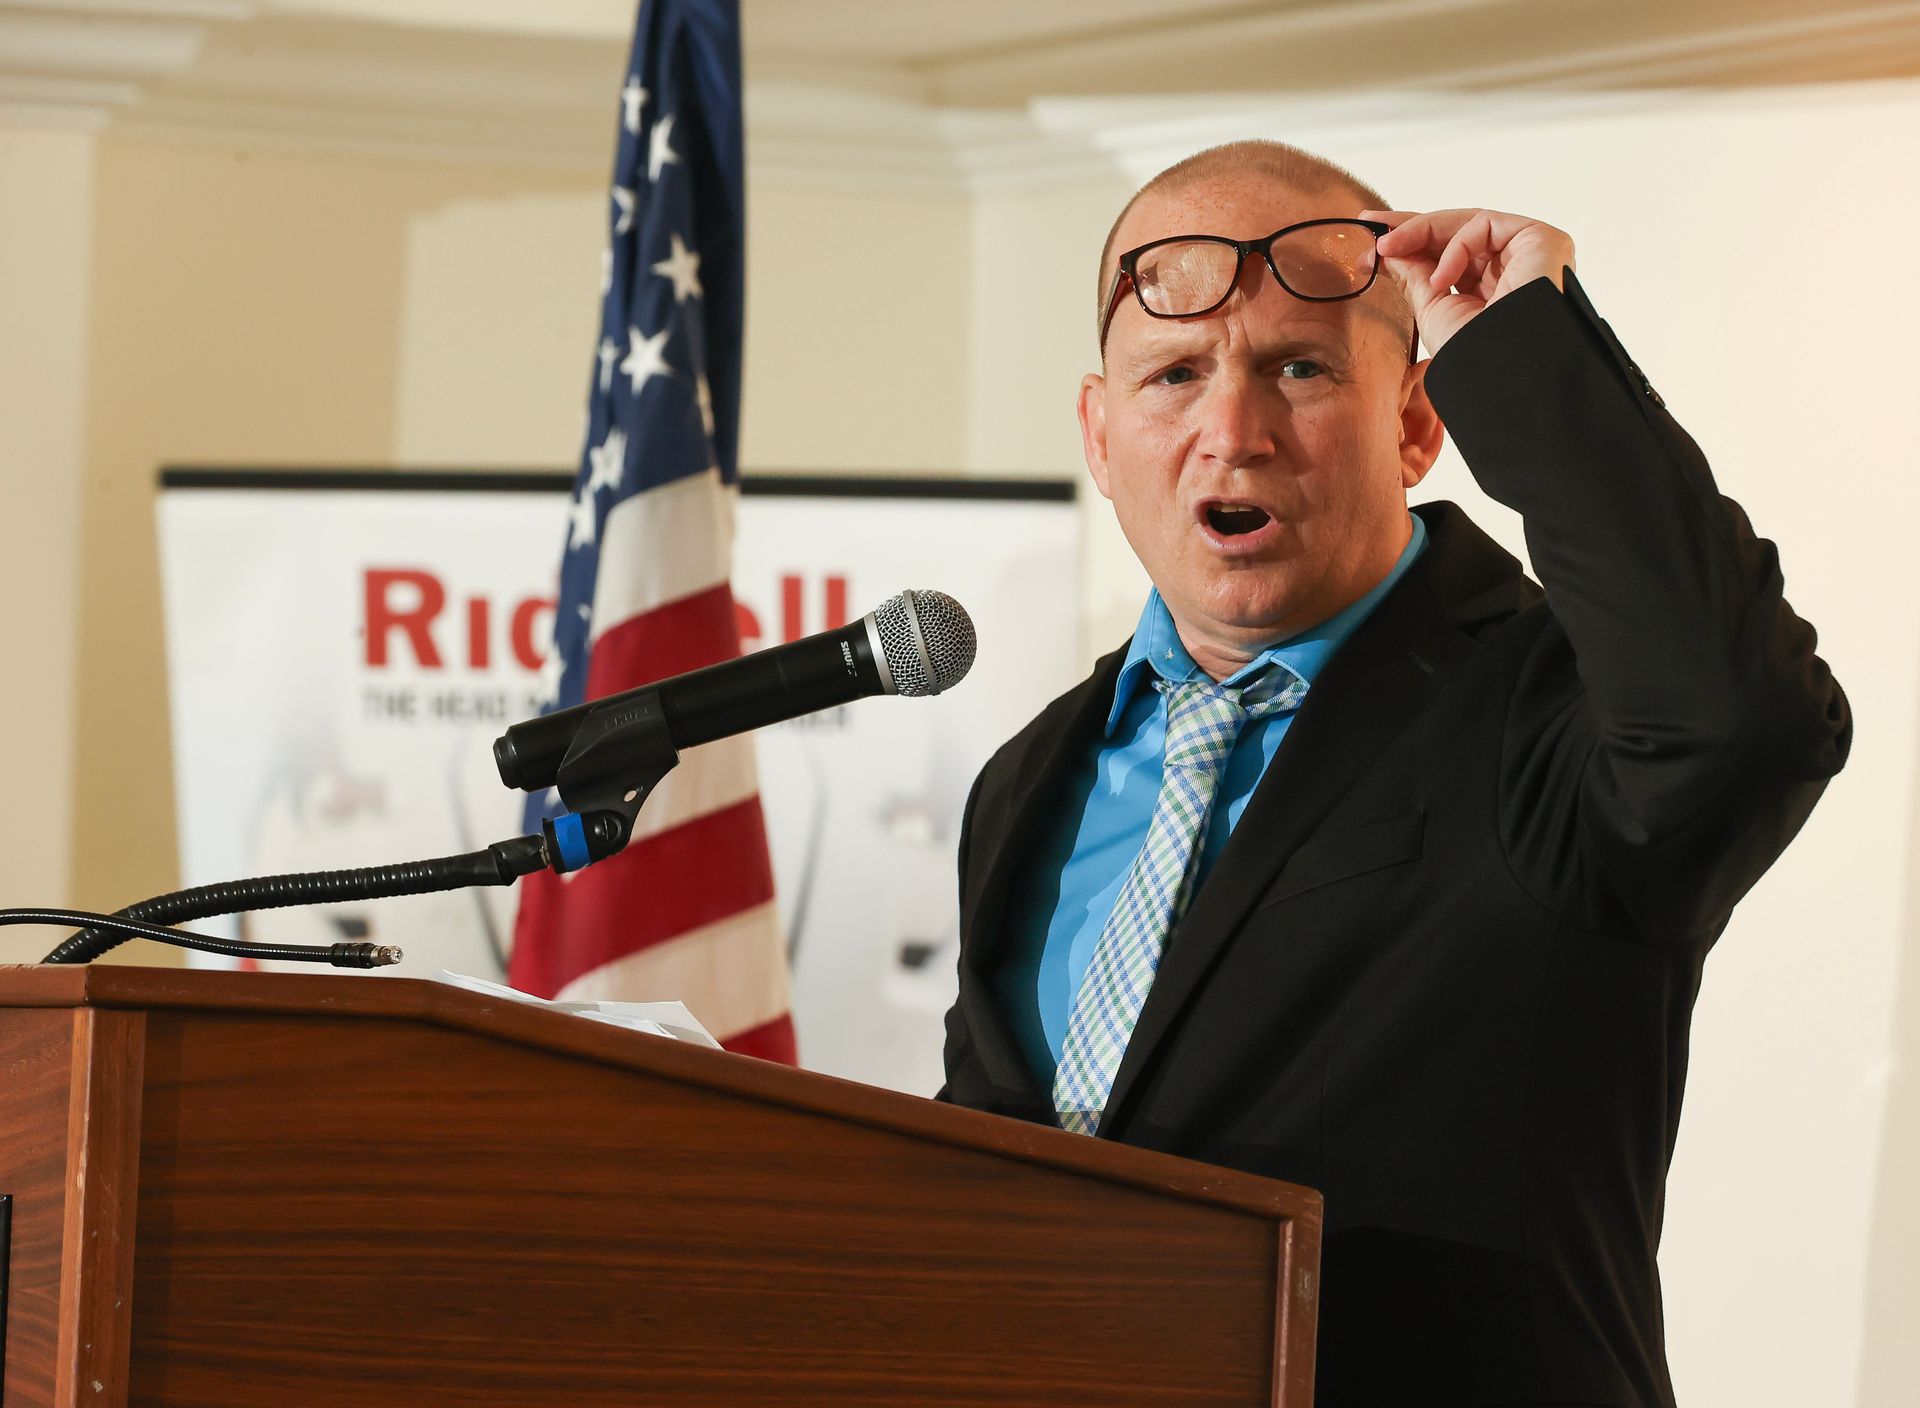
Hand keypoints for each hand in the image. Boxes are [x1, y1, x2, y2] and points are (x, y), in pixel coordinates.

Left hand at [1360, 208, 1575, 356]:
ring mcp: (1529, 253)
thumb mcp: (1432, 310)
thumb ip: (1413, 276)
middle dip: (1411, 229)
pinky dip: (1456, 246)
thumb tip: (1387, 250)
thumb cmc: (1474, 355)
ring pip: (1468, 224)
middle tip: (1372, 226)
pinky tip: (1440, 278)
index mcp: (1491, 290)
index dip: (1412, 245)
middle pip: (1458, 234)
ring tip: (1387, 248)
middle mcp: (1513, 269)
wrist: (1505, 372)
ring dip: (1421, 231)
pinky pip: (1487, 225)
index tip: (1372, 245)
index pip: (1449, 256)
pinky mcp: (1542, 239)